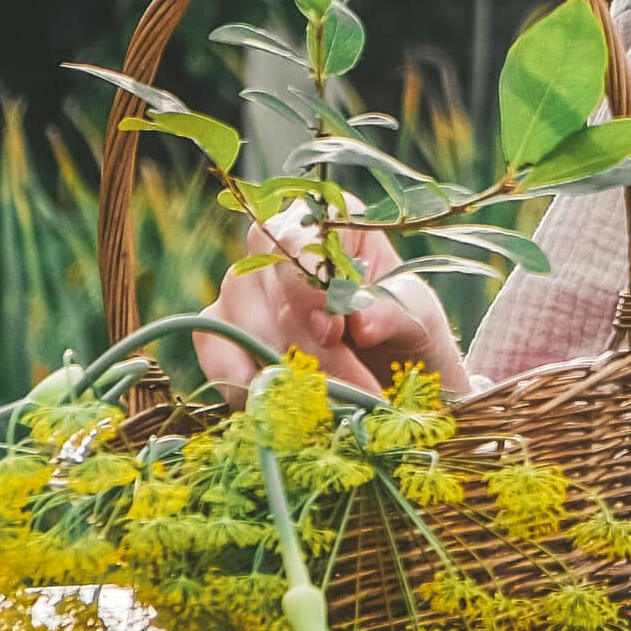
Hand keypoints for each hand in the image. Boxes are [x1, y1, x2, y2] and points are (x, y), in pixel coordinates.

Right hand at [194, 193, 473, 405]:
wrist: (389, 373)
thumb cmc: (404, 329)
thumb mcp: (416, 317)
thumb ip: (391, 313)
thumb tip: (363, 322)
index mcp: (334, 225)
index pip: (303, 237)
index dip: (312, 288)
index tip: (335, 332)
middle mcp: (280, 243)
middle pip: (272, 286)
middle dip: (310, 347)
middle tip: (352, 388)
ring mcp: (245, 282)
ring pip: (244, 321)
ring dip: (286, 372)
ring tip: (333, 405)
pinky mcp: (222, 323)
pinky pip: (214, 344)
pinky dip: (242, 382)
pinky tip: (279, 405)